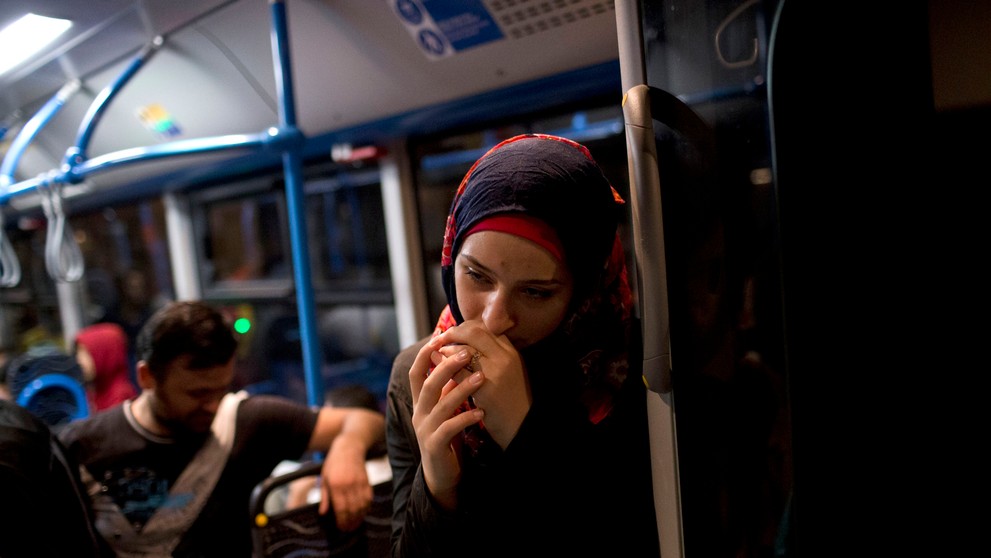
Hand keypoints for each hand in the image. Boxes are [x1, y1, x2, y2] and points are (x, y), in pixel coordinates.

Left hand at [320, 435, 372, 530]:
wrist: (349, 447)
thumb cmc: (334, 463)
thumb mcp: (324, 478)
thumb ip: (325, 497)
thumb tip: (323, 513)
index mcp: (336, 485)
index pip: (341, 508)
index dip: (342, 521)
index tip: (340, 527)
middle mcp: (349, 485)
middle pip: (352, 510)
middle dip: (350, 522)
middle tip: (347, 529)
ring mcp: (360, 483)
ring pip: (362, 506)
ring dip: (359, 518)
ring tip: (355, 524)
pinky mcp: (367, 482)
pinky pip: (368, 499)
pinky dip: (366, 508)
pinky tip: (362, 513)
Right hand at [409, 339, 484, 509]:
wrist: (442, 474)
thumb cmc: (447, 436)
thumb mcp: (445, 409)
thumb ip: (446, 388)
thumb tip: (455, 358)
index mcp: (420, 402)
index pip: (416, 372)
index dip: (425, 354)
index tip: (440, 335)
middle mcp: (419, 413)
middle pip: (427, 384)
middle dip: (446, 366)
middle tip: (467, 353)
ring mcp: (425, 430)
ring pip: (441, 405)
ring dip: (461, 389)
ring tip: (481, 378)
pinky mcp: (435, 446)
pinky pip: (450, 428)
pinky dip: (465, 417)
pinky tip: (481, 410)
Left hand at [433, 320, 531, 449]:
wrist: (521, 428)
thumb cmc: (510, 401)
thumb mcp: (507, 372)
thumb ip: (492, 356)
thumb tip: (464, 342)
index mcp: (511, 352)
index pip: (486, 327)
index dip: (466, 326)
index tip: (453, 332)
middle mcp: (505, 357)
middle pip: (475, 332)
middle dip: (454, 332)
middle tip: (441, 338)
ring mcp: (496, 372)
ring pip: (465, 348)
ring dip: (447, 348)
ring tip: (438, 352)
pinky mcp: (485, 388)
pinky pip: (459, 371)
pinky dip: (445, 366)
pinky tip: (437, 368)